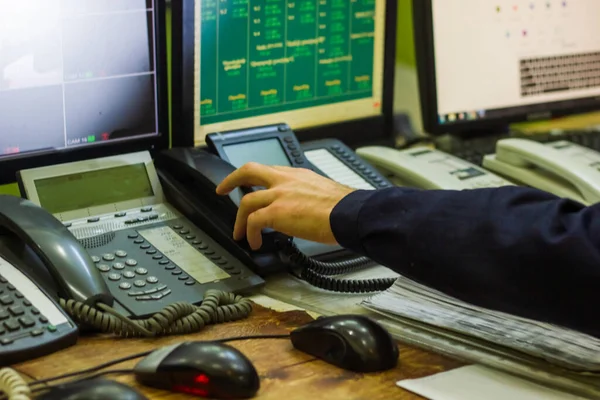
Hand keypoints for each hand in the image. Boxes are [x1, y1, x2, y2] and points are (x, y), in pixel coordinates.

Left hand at [216, 163, 355, 249]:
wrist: (350, 214)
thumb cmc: (345, 208)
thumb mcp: (324, 192)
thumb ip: (307, 197)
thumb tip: (305, 211)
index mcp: (298, 175)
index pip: (270, 171)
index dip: (256, 178)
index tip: (250, 182)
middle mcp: (286, 180)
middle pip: (249, 171)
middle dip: (232, 180)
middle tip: (223, 189)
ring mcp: (279, 194)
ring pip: (246, 201)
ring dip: (240, 219)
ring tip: (240, 233)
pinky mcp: (277, 212)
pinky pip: (253, 222)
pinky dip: (250, 233)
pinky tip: (254, 242)